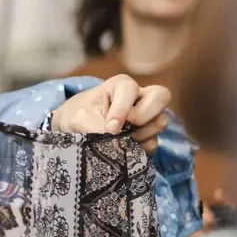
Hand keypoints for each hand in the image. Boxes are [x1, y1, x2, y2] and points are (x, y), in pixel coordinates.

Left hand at [51, 75, 171, 154]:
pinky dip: (140, 150)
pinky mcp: (147, 135)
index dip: (122, 110)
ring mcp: (147, 116)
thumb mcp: (79, 119)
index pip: (131, 90)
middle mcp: (139, 97)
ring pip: (160, 122)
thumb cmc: (78, 115)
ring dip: (143, 135)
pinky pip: (154, 143)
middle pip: (162, 96)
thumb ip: (95, 127)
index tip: (110, 128)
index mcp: (121, 85)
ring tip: (121, 141)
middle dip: (145, 115)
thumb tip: (115, 143)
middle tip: (128, 128)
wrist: (74, 129)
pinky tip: (124, 151)